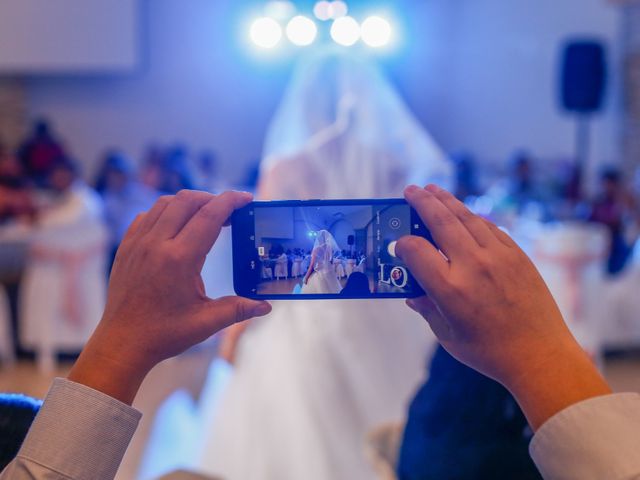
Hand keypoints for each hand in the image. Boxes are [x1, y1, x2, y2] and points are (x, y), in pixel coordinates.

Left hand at [68, 190, 271, 403]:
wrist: (123, 343)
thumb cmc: (164, 334)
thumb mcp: (206, 323)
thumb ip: (238, 310)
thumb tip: (266, 306)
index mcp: (179, 260)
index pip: (209, 216)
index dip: (231, 202)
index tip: (246, 198)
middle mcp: (156, 244)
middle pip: (187, 200)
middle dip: (212, 199)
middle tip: (229, 212)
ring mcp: (138, 243)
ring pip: (165, 203)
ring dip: (189, 203)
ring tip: (205, 216)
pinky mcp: (126, 247)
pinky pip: (147, 216)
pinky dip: (166, 213)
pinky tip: (177, 227)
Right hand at [397, 184, 610, 428]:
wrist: (540, 355)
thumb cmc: (488, 352)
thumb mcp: (447, 334)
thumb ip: (426, 308)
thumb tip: (411, 294)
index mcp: (449, 289)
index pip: (415, 250)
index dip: (402, 244)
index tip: (399, 246)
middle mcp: (472, 266)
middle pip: (440, 221)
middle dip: (422, 202)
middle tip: (411, 190)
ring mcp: (498, 257)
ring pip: (467, 218)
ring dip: (447, 201)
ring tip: (433, 190)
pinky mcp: (517, 255)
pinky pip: (490, 228)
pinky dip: (472, 218)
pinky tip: (464, 215)